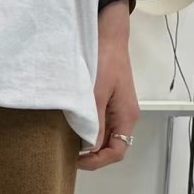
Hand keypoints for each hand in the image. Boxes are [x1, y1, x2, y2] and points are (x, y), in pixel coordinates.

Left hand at [78, 4, 139, 171]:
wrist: (106, 33)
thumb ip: (94, 122)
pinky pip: (98, 123)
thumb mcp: (96, 93)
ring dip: (87, 143)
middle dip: (91, 155)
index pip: (117, 151)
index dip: (97, 160)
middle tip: (66, 153)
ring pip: (103, 136)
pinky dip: (86, 129)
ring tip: (66, 142)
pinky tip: (70, 127)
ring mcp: (115, 109)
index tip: (76, 159)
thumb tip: (90, 148)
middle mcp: (124, 116)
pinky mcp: (107, 101)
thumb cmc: (104, 59)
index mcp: (127, 116)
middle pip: (110, 146)